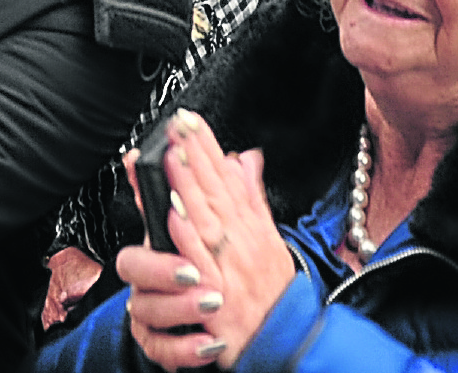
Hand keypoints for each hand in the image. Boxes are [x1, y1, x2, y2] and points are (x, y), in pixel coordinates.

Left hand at [112, 112, 292, 370]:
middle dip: (195, 156)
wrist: (285, 338)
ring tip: (173, 157)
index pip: (226, 177)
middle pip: (215, 191)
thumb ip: (251, 196)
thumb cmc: (272, 290)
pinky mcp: (217, 294)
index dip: (207, 147)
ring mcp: (229, 266)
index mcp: (250, 225)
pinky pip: (201, 263)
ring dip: (189, 187)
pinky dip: (189, 238)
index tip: (190, 119)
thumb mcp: (268, 237)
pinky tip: (174, 215)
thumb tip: (244, 158)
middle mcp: (240, 241)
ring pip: (206, 221)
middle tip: (178, 125)